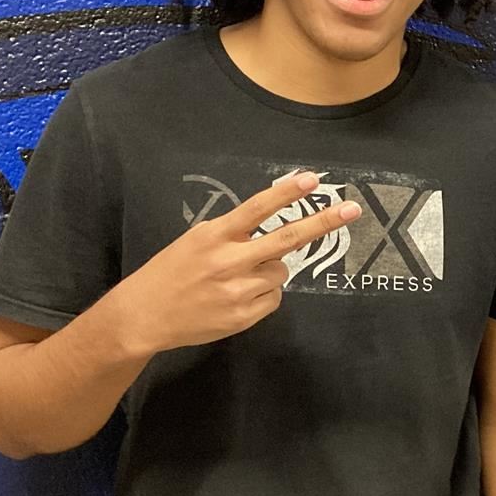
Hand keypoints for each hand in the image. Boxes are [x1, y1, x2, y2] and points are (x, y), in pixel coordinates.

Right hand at [102, 172, 360, 355]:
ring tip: (237, 280)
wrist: (143, 315)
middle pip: (287, 239)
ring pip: (281, 272)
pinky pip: (273, 298)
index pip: (257, 208)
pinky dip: (263, 296)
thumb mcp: (196, 241)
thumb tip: (275, 234)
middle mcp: (229, 260)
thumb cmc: (172, 272)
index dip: (286, 193)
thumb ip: (233, 234)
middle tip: (352, 209)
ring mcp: (238, 290)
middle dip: (323, 222)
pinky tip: (236, 298)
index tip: (312, 179)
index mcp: (215, 235)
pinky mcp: (244, 316)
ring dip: (269, 272)